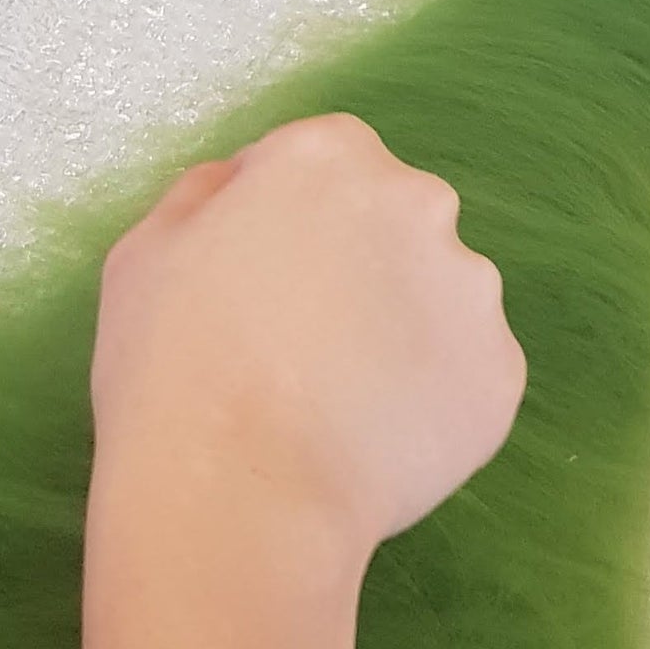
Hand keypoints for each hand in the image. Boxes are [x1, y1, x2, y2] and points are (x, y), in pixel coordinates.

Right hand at [91, 113, 525, 551]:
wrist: (241, 491)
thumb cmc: (174, 370)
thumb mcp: (148, 251)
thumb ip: (207, 198)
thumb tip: (242, 186)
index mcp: (331, 157)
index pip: (326, 168)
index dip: (291, 228)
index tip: (264, 284)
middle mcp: (420, 205)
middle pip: (397, 226)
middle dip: (362, 271)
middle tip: (306, 348)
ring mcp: (473, 293)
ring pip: (441, 302)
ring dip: (404, 335)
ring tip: (341, 405)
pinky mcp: (501, 375)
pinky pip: (466, 377)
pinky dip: (433, 402)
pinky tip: (377, 439)